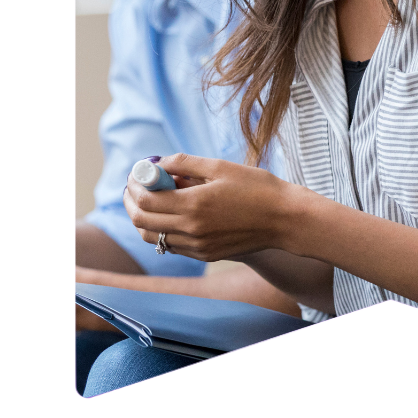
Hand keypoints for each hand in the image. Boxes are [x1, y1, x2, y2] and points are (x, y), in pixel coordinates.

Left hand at [123, 153, 297, 261]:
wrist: (285, 219)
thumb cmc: (257, 187)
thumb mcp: (221, 167)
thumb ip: (186, 163)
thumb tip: (159, 163)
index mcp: (194, 205)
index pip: (146, 200)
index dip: (134, 185)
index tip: (137, 173)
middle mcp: (191, 230)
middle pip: (142, 221)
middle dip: (132, 201)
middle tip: (135, 186)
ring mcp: (197, 247)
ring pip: (153, 237)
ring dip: (144, 218)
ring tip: (151, 199)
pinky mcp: (205, 255)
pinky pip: (172, 245)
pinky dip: (162, 229)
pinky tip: (173, 213)